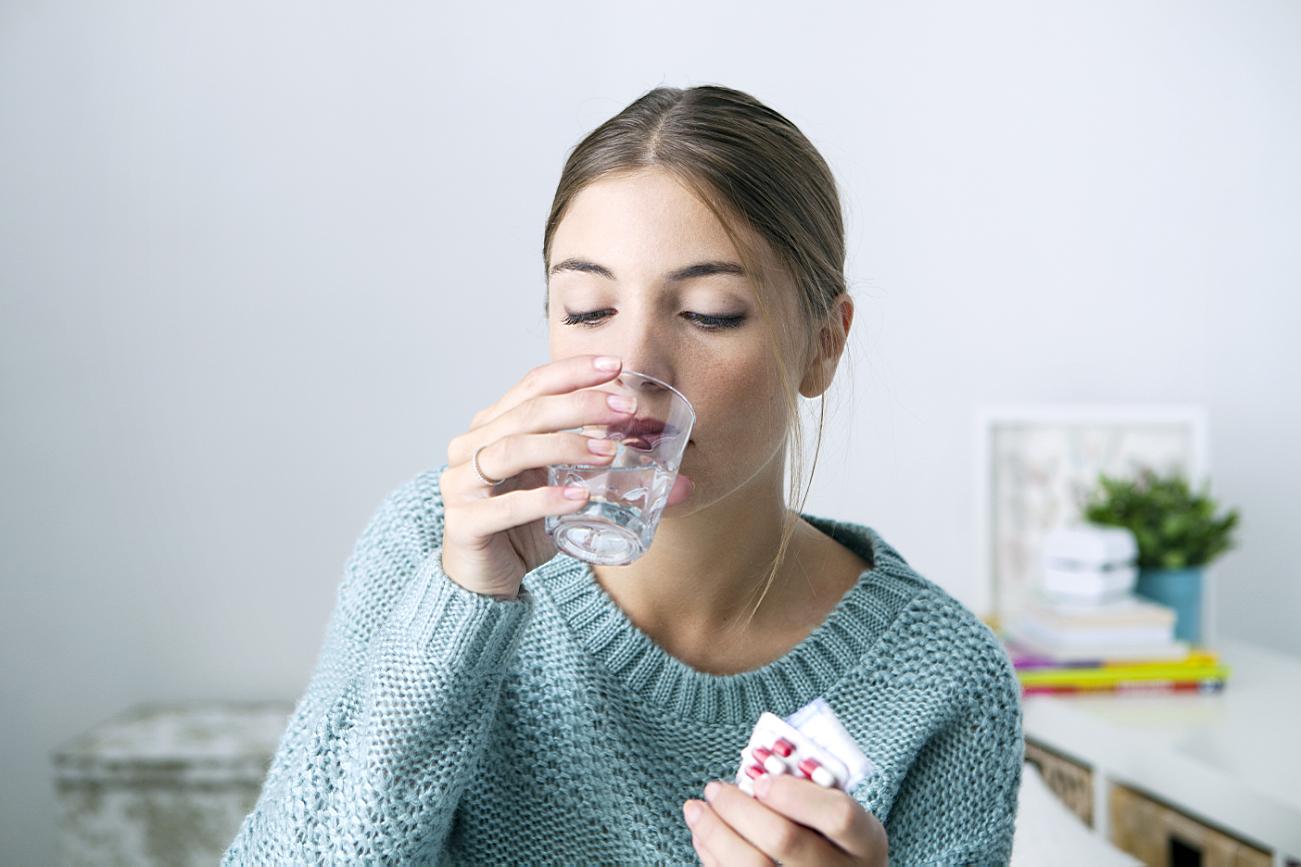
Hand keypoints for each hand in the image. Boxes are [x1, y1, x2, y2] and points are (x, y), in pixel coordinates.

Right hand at [439, 354, 694, 598]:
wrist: (483, 582)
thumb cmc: (523, 529)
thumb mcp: (568, 493)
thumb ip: (611, 480)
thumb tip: (682, 483)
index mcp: (491, 428)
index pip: (532, 385)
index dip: (573, 372)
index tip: (616, 366)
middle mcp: (471, 448)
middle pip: (526, 413)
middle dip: (581, 406)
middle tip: (625, 409)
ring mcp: (461, 484)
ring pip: (512, 450)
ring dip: (565, 446)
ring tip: (609, 452)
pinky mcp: (464, 524)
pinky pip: (505, 506)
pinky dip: (544, 498)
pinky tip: (578, 496)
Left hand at [683, 776, 886, 865]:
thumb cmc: (832, 840)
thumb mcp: (839, 813)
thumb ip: (810, 792)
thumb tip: (752, 774)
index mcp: (866, 843)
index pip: (838, 816)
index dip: (795, 795)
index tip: (761, 780)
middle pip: (785, 841)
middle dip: (740, 808)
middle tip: (715, 788)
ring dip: (715, 833)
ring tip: (697, 809)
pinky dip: (713, 856)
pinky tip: (704, 835)